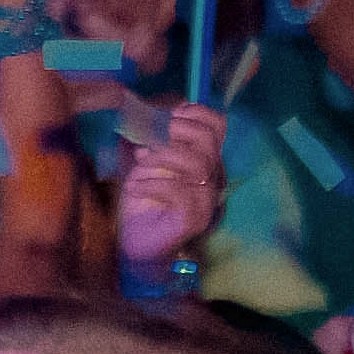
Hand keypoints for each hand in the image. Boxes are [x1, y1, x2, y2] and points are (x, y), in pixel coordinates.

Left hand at [113, 105, 228, 279]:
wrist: (139, 242)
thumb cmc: (143, 200)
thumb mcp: (144, 161)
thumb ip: (151, 138)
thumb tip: (149, 111)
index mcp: (202, 159)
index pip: (217, 126)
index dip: (196, 114)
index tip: (168, 116)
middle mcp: (210, 178)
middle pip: (208, 142)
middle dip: (176, 132)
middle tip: (149, 141)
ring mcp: (205, 200)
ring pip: (197, 165)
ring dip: (162, 157)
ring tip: (140, 164)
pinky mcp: (194, 219)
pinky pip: (180, 192)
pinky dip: (153, 184)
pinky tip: (135, 188)